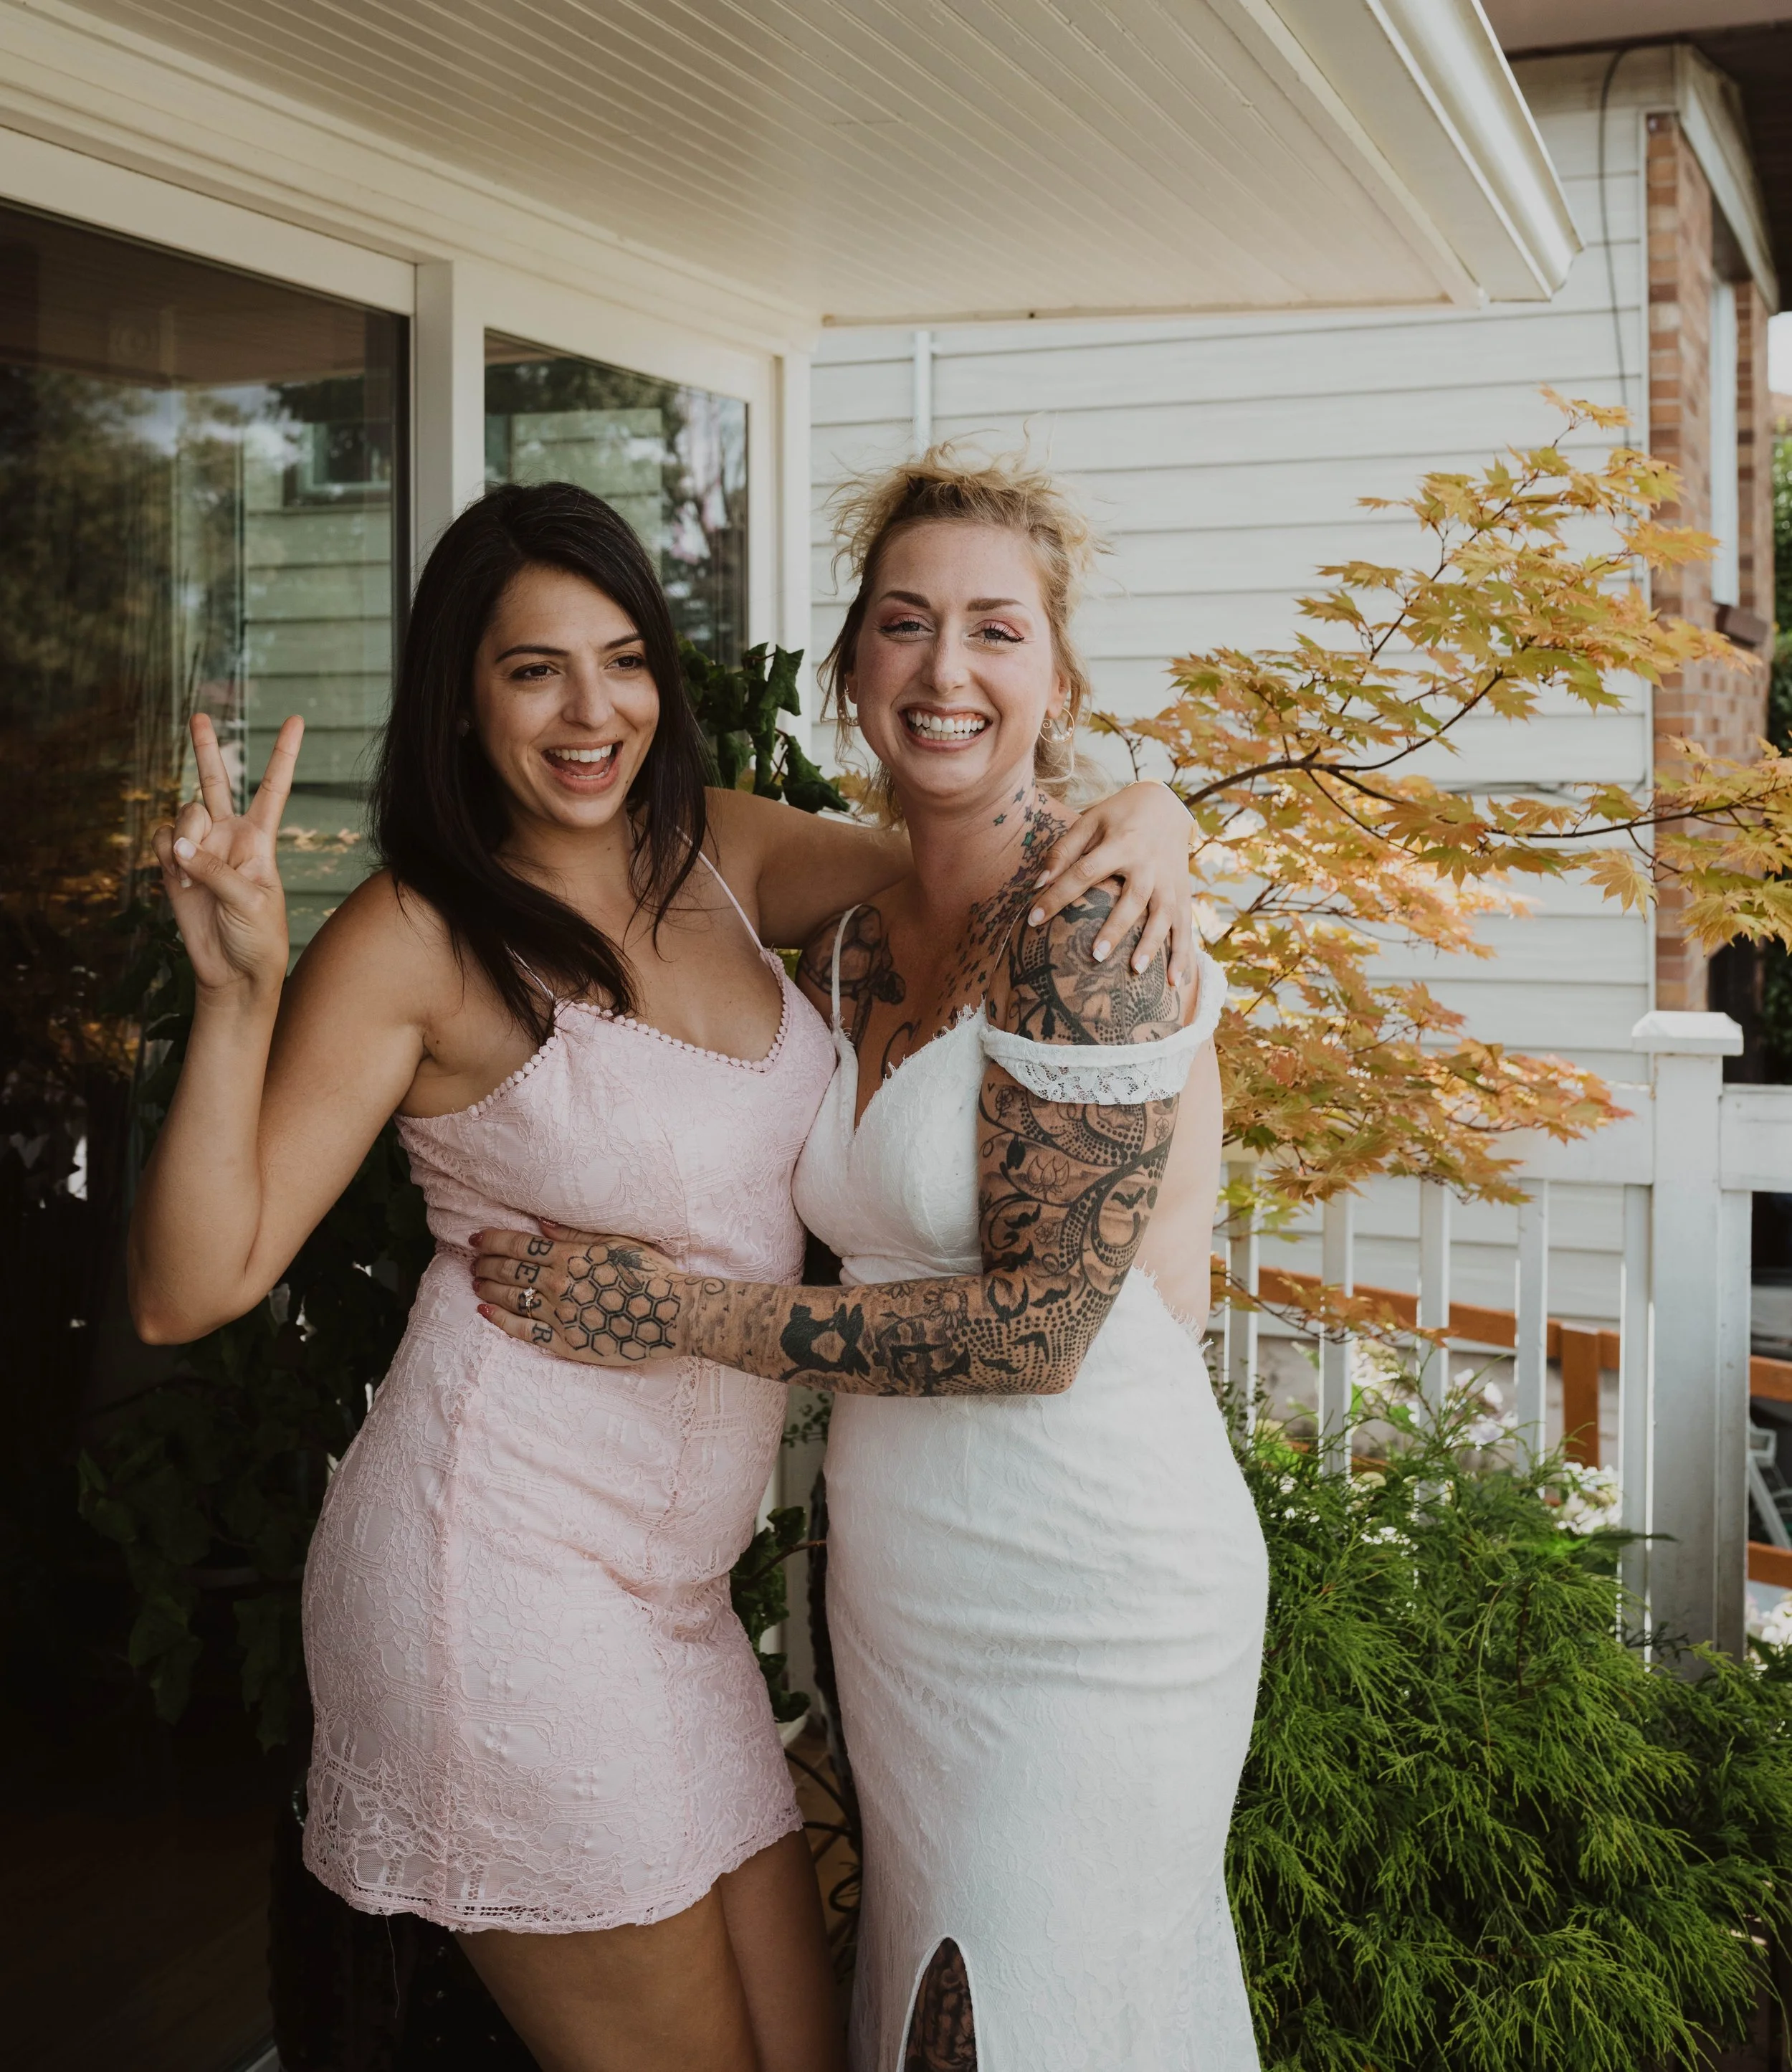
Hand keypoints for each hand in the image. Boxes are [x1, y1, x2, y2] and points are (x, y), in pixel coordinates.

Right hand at [152, 712, 303, 997]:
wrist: (233, 971)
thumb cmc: (257, 936)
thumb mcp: (249, 901)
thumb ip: (214, 870)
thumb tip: (178, 847)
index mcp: (260, 838)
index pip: (274, 788)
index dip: (284, 754)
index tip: (298, 719)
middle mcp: (230, 835)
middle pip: (216, 781)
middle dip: (206, 748)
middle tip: (199, 715)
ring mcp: (200, 848)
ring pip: (184, 814)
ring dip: (185, 835)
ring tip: (191, 869)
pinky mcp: (174, 866)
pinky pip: (161, 839)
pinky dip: (165, 852)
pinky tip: (176, 873)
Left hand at [473, 1222, 692, 1365]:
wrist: (672, 1313)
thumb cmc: (650, 1274)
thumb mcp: (615, 1242)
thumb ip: (574, 1235)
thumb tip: (539, 1225)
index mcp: (570, 1256)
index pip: (519, 1245)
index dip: (492, 1240)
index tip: (475, 1238)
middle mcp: (559, 1284)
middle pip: (509, 1271)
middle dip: (485, 1264)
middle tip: (472, 1261)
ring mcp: (560, 1315)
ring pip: (511, 1299)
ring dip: (488, 1288)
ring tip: (475, 1283)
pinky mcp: (566, 1342)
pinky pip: (524, 1331)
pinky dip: (501, 1320)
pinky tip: (485, 1311)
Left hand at [1030, 781, 1193, 982]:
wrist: (1167, 805)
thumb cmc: (1119, 816)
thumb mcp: (1090, 821)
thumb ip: (1063, 850)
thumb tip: (1037, 883)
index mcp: (1120, 844)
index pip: (1084, 872)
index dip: (1057, 895)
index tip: (1032, 920)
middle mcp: (1148, 864)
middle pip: (1132, 899)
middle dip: (1115, 928)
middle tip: (1095, 956)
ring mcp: (1169, 881)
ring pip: (1163, 916)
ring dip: (1152, 944)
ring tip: (1136, 970)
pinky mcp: (1183, 893)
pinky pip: (1185, 926)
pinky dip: (1183, 954)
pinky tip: (1176, 982)